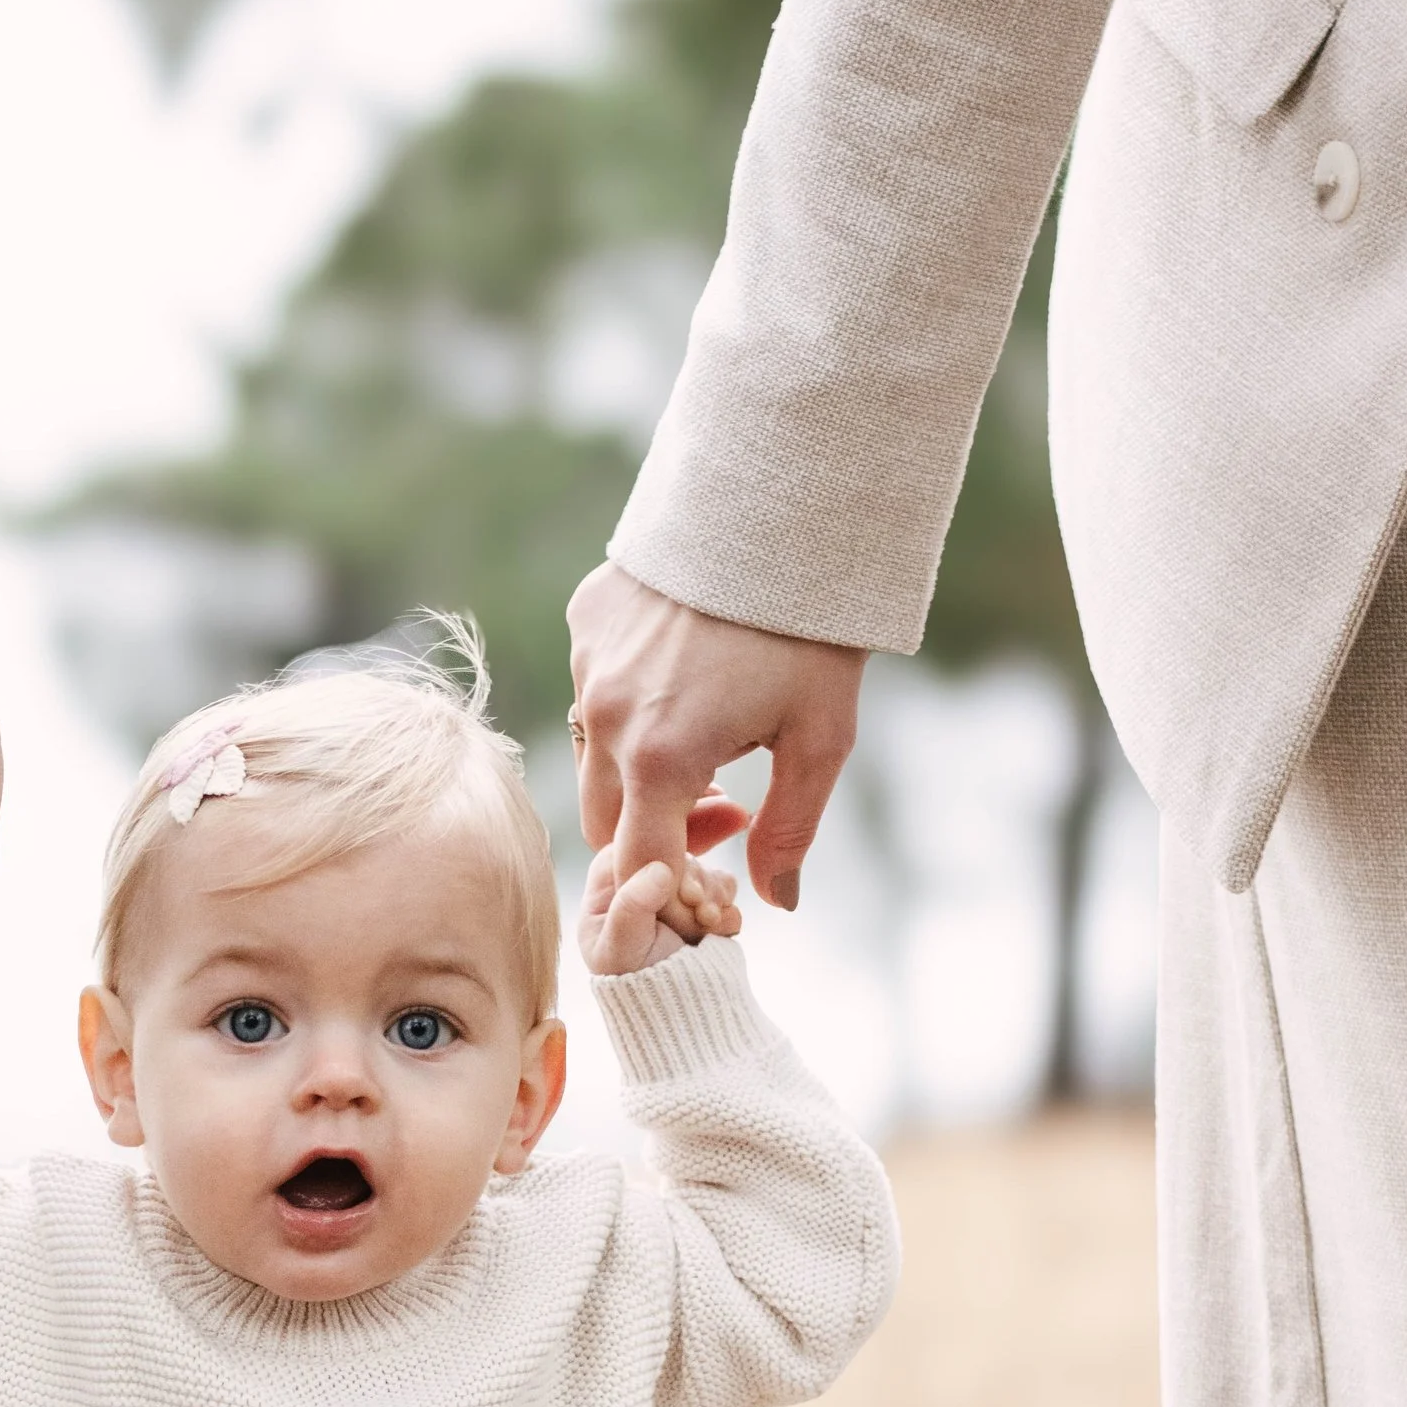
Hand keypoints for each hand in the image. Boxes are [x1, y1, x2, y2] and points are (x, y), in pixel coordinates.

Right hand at [568, 560, 864, 912]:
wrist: (785, 504)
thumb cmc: (812, 629)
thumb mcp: (821, 737)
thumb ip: (790, 830)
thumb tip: (775, 902)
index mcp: (661, 760)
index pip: (637, 864)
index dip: (675, 876)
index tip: (721, 843)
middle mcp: (607, 719)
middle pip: (603, 820)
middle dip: (654, 823)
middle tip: (725, 788)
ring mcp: (588, 665)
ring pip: (594, 753)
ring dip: (637, 761)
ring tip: (708, 718)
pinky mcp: (585, 618)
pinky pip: (593, 683)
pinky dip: (630, 694)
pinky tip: (686, 659)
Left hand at [580, 840, 742, 977]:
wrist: (681, 1019)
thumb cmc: (637, 989)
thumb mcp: (622, 950)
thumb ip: (632, 906)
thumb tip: (660, 869)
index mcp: (608, 890)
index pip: (633, 845)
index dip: (660, 855)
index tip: (679, 881)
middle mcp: (640, 887)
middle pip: (675, 853)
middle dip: (693, 880)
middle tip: (698, 907)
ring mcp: (675, 897)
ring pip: (704, 870)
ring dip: (714, 894)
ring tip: (708, 924)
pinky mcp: (705, 909)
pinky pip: (725, 889)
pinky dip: (727, 909)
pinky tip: (719, 931)